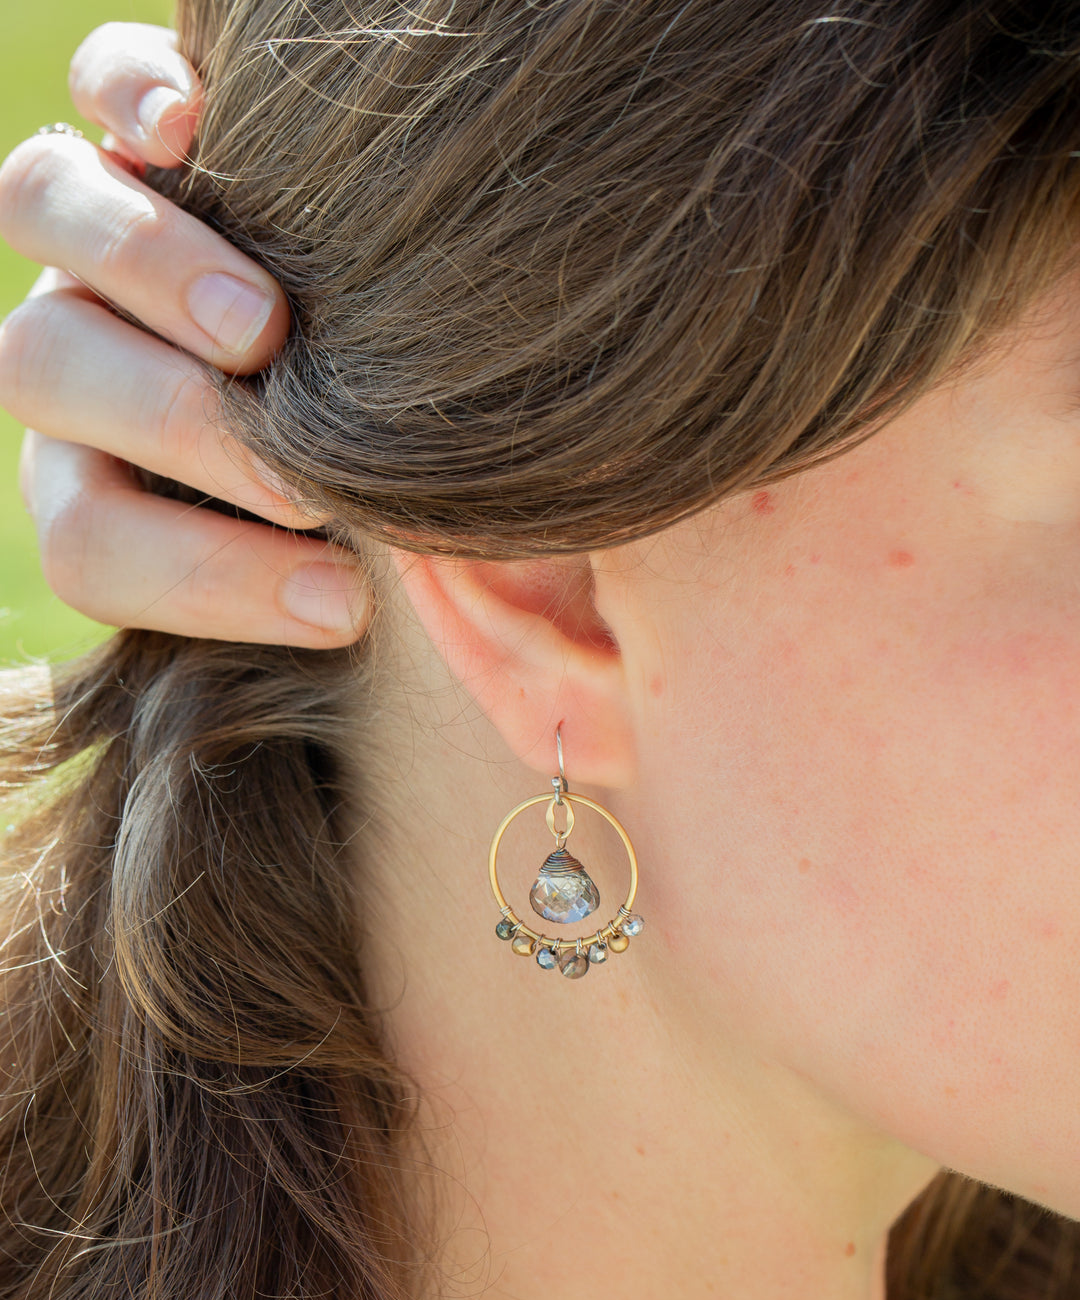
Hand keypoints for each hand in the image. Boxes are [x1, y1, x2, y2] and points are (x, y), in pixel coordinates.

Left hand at [0, 23, 366, 645]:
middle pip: (41, 370)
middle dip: (177, 432)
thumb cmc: (402, 491)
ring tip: (266, 329)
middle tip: (301, 480)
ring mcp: (102, 233)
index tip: (343, 607)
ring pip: (40, 213)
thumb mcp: (379, 557)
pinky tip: (192, 131)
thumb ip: (373, 585)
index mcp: (106, 480)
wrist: (402, 354)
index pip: (91, 546)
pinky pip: (93, 81)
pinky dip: (129, 94)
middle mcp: (85, 355)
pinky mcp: (148, 128)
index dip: (203, 583)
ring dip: (149, 271)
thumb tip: (398, 612)